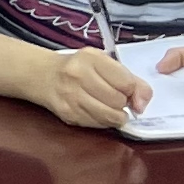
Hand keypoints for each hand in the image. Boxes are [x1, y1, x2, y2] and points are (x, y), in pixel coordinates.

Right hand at [38, 43, 152, 128]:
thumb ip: (130, 80)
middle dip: (122, 103)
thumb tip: (142, 105)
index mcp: (91, 58)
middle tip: (113, 97)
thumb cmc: (79, 68)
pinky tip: (95, 110)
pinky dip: (102, 121)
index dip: (132, 90)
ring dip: (115, 115)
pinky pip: (98, 125)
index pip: (127, 83)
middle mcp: (78, 75)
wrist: (42, 75)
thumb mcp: (103, 63)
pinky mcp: (68, 114)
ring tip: (108, 107)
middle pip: (118, 101)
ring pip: (110, 116)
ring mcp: (71, 96)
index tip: (126, 90)